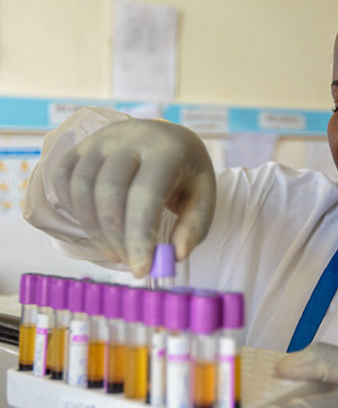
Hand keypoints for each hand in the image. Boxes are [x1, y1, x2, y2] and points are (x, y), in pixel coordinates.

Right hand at [51, 118, 215, 276]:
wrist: (168, 139)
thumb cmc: (187, 174)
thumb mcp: (203, 197)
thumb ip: (194, 228)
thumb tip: (173, 256)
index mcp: (166, 150)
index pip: (146, 194)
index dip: (139, 236)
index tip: (142, 270)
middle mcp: (129, 137)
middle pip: (109, 192)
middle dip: (116, 238)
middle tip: (130, 263)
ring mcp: (101, 139)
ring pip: (82, 188)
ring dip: (95, 230)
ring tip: (116, 252)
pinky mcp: (82, 146)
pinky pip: (64, 180)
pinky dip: (75, 210)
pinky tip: (96, 228)